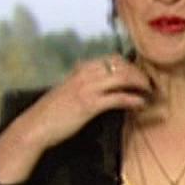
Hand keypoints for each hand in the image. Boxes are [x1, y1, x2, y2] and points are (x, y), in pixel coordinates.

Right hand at [0, 54, 151, 183]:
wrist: (35, 126)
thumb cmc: (51, 112)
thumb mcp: (67, 90)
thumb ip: (82, 83)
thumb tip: (99, 84)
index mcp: (80, 69)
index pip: (112, 59)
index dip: (129, 65)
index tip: (139, 75)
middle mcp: (85, 74)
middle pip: (121, 65)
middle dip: (139, 73)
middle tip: (149, 85)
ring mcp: (87, 88)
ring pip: (122, 78)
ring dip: (140, 84)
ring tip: (149, 92)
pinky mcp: (89, 105)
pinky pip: (118, 97)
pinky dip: (133, 99)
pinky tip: (141, 104)